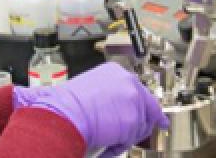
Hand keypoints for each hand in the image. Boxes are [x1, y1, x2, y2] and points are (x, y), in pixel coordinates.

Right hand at [12, 63, 168, 156]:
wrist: (65, 112)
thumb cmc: (68, 102)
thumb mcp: (89, 88)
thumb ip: (108, 94)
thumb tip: (114, 107)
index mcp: (114, 71)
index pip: (137, 89)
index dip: (142, 104)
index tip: (151, 113)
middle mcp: (127, 81)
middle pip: (146, 106)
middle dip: (142, 122)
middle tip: (135, 133)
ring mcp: (133, 99)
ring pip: (141, 125)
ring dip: (127, 135)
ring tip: (108, 138)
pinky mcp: (135, 119)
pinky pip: (132, 138)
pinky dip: (119, 145)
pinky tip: (107, 145)